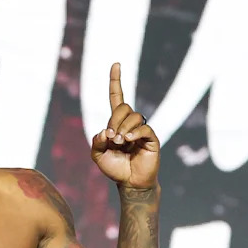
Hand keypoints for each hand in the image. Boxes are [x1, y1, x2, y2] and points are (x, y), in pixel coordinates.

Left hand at [91, 63, 159, 188]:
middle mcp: (130, 123)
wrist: (129, 183)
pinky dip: (134, 133)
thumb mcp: (97, 155)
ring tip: (120, 143)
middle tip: (112, 138)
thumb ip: (96, 142)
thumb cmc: (114, 168)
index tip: (116, 64)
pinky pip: (144, 127)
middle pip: (123, 107)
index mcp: (116, 123)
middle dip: (114, 120)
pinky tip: (129, 142)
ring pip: (134, 116)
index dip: (115, 81)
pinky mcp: (151, 138)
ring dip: (123, 128)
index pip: (116, 97)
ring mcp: (142, 129)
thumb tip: (105, 131)